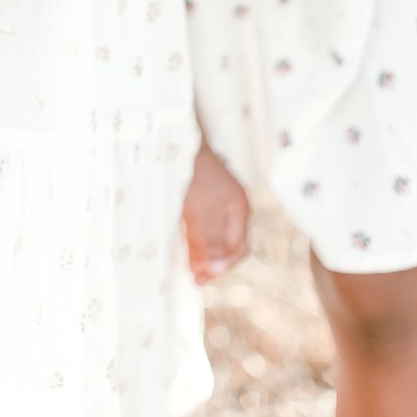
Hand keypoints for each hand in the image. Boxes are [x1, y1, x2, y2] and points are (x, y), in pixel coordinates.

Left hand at [184, 140, 249, 281]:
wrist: (177, 138)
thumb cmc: (190, 174)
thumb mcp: (197, 212)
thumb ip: (206, 241)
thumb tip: (209, 272)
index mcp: (239, 208)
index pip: (236, 248)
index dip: (220, 267)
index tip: (199, 278)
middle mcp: (234, 204)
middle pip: (228, 243)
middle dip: (213, 261)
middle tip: (194, 276)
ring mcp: (221, 196)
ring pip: (217, 233)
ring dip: (205, 250)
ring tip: (188, 263)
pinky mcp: (205, 192)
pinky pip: (207, 221)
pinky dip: (198, 236)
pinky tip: (185, 241)